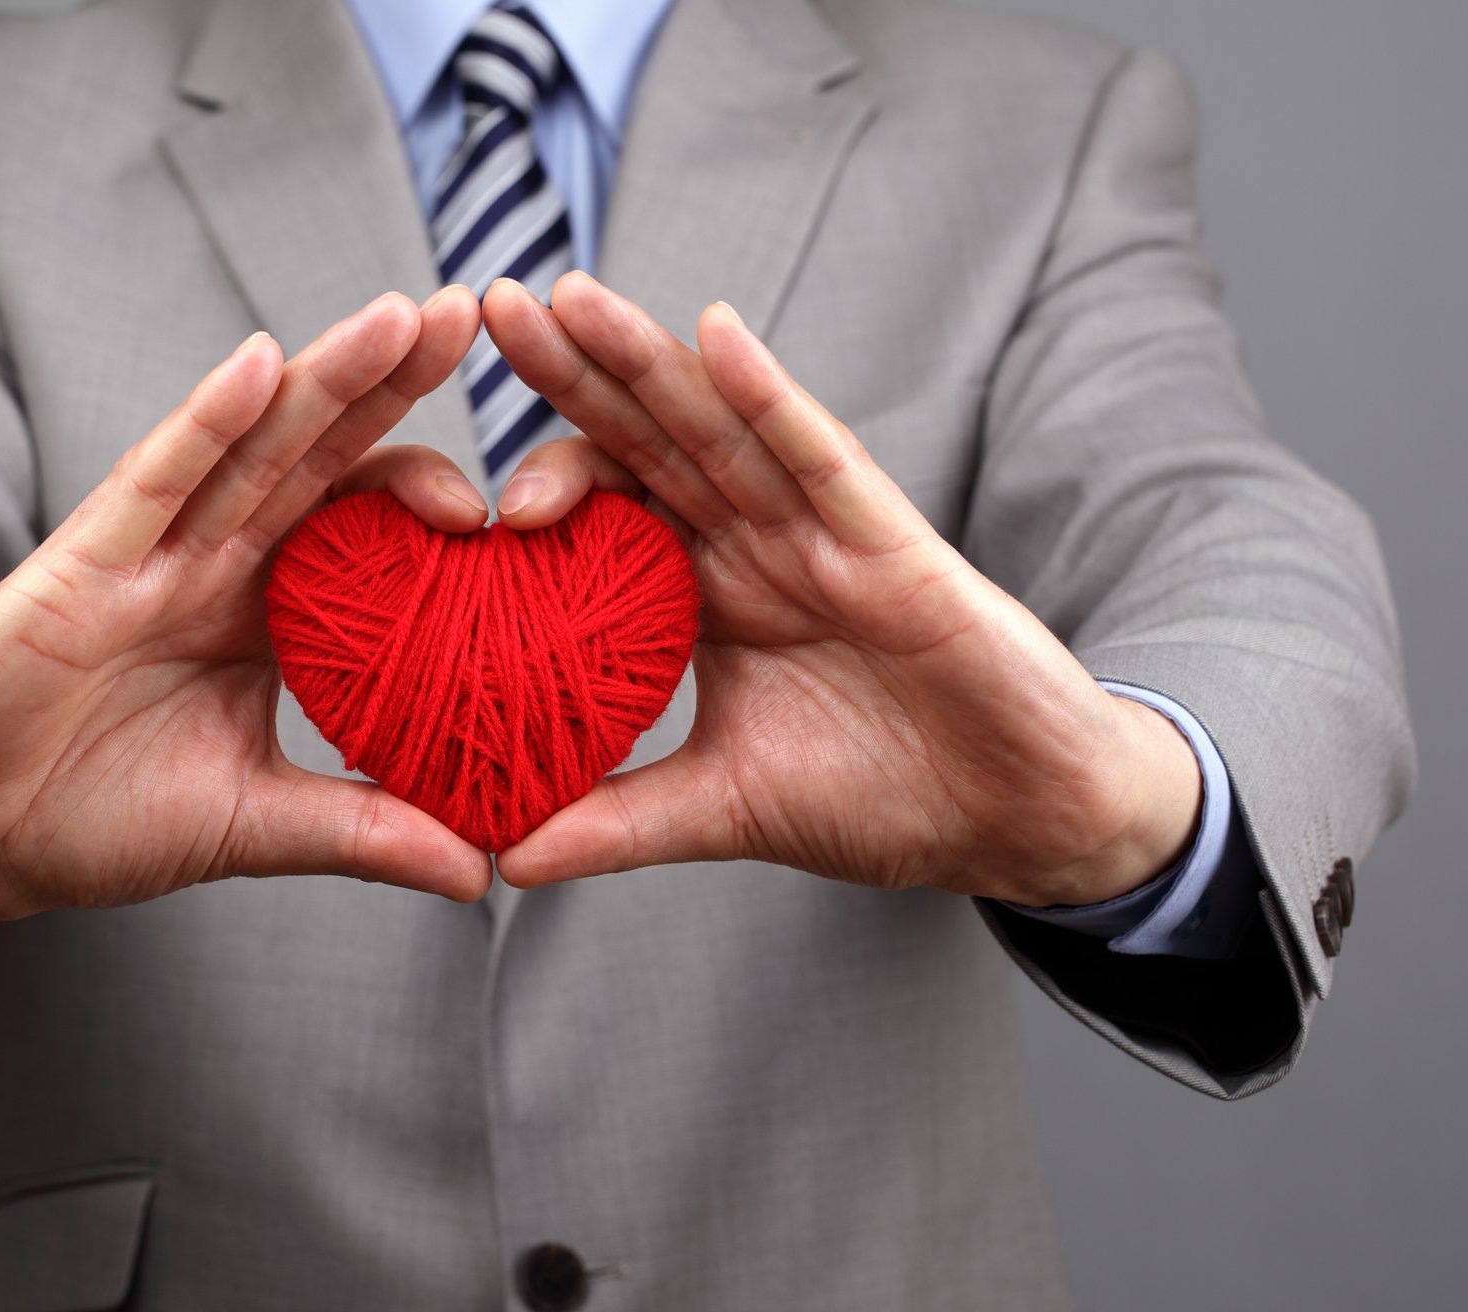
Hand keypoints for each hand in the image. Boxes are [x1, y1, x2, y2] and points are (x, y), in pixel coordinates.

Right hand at [0, 289, 498, 923]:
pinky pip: (151, 482)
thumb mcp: (251, 827)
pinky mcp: (76, 567)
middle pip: (317, 455)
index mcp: (259, 614)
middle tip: (470, 311)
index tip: (526, 489)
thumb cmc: (87, 819)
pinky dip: (204, 423)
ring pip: (248, 445)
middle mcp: (211, 564)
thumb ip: (362, 831)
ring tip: (403, 314)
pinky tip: (259, 363)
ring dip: (324, 377)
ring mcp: (145, 556)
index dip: (432, 492)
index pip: (359, 528)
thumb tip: (483, 872)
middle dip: (392, 382)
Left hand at [480, 273, 1199, 905]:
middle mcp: (757, 545)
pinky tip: (718, 336)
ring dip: (645, 359)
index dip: (540, 475)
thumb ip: (619, 821)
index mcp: (711, 595)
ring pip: (720, 428)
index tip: (448, 471)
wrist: (1019, 820)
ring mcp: (823, 534)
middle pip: (649, 442)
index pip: (613, 513)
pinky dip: (771, 397)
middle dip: (571, 374)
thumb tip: (506, 860)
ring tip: (568, 296)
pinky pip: (822, 456)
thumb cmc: (888, 798)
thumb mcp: (726, 809)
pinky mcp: (894, 543)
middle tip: (486, 306)